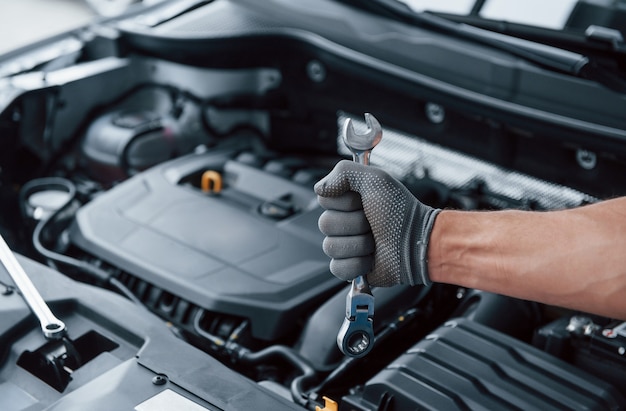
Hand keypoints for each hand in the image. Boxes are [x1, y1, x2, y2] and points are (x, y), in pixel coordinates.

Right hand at [314, 160, 439, 286]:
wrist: (417, 242)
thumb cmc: (401, 210)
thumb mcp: (375, 179)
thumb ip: (344, 172)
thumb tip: (319, 188)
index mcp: (346, 201)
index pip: (324, 199)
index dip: (344, 202)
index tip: (364, 202)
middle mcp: (343, 222)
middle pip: (325, 224)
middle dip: (354, 224)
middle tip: (373, 223)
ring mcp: (345, 245)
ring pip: (330, 247)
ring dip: (359, 244)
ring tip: (375, 241)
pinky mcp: (349, 267)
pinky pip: (337, 268)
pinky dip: (357, 264)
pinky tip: (371, 259)